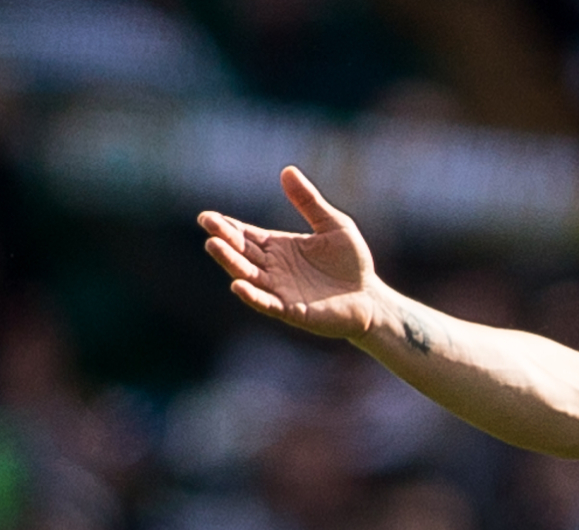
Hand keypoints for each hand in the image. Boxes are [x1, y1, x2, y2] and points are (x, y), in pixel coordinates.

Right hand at [198, 166, 384, 339]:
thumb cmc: (351, 261)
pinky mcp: (292, 310)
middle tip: (208, 226)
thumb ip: (309, 202)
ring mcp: (280, 289)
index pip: (245, 234)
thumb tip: (287, 170)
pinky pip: (267, 303)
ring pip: (249, 275)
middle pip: (241, 252)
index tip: (208, 217)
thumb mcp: (333, 225)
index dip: (226, 226)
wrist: (370, 297)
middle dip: (224, 239)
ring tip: (214, 246)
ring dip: (231, 262)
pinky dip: (252, 296)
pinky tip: (238, 286)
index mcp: (278, 246)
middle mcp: (273, 268)